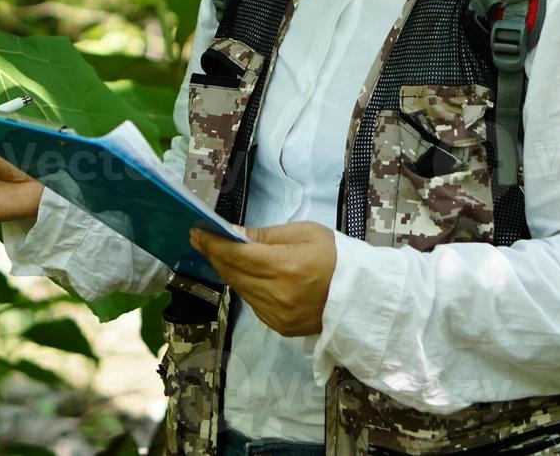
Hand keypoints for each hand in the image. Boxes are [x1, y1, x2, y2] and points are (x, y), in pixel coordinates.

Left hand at [188, 221, 336, 337]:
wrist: (362, 295)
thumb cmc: (335, 256)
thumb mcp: (304, 233)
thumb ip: (265, 236)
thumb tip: (233, 233)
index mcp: (286, 267)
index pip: (236, 254)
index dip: (212, 243)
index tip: (196, 232)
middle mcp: (278, 294)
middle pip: (233, 273)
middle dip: (214, 255)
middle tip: (201, 240)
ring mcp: (278, 315)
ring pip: (239, 289)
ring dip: (227, 271)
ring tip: (218, 254)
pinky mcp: (280, 327)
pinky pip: (252, 303)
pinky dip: (244, 287)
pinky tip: (243, 274)